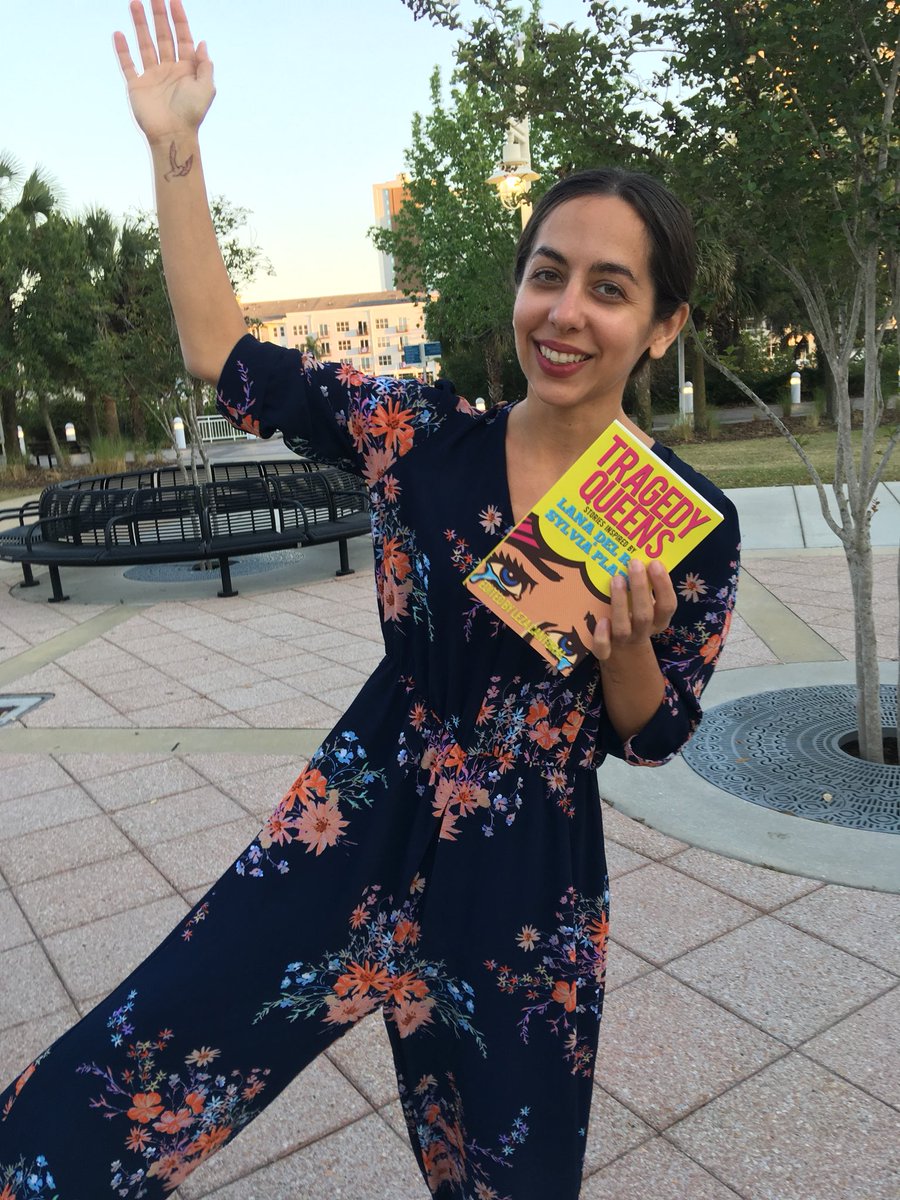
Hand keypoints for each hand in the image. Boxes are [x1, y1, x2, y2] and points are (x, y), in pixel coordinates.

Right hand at [114, 0, 214, 145]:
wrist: (173, 135)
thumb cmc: (192, 114)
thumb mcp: (207, 89)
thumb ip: (205, 65)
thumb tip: (202, 42)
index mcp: (186, 69)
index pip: (182, 37)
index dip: (179, 18)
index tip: (173, 0)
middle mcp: (169, 69)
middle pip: (163, 36)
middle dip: (158, 15)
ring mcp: (152, 76)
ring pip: (145, 44)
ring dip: (140, 24)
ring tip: (134, 3)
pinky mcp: (137, 86)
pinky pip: (128, 65)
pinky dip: (123, 50)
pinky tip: (119, 34)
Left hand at [591, 558, 676, 661]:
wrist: (625, 654)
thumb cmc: (635, 617)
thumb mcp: (646, 604)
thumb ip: (645, 586)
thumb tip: (640, 553)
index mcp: (659, 621)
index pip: (667, 605)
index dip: (663, 585)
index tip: (655, 563)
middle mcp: (643, 632)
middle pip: (645, 615)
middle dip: (640, 588)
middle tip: (634, 563)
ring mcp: (624, 642)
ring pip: (623, 628)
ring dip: (620, 603)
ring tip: (616, 579)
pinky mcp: (606, 652)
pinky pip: (603, 649)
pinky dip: (601, 637)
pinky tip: (601, 621)